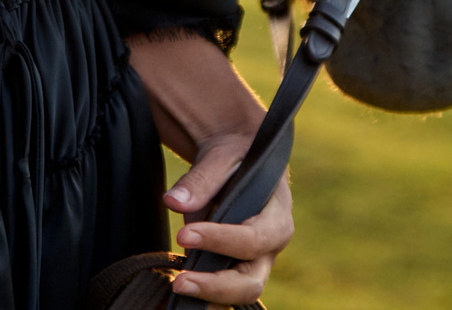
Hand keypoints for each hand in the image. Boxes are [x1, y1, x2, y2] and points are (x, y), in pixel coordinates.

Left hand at [164, 129, 292, 304]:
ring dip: (209, 297)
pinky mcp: (234, 268)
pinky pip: (222, 293)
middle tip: (180, 281)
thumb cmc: (238, 155)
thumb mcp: (224, 155)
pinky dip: (203, 297)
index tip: (183, 234)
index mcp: (277, 215)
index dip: (221, 240)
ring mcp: (253, 262)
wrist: (238, 161)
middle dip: (217, 286)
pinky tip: (180, 292)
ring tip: (177, 287)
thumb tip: (174, 202)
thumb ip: (202, 178)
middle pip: (252, 282)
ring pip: (238, 294)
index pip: (255, 238)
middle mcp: (269, 247)